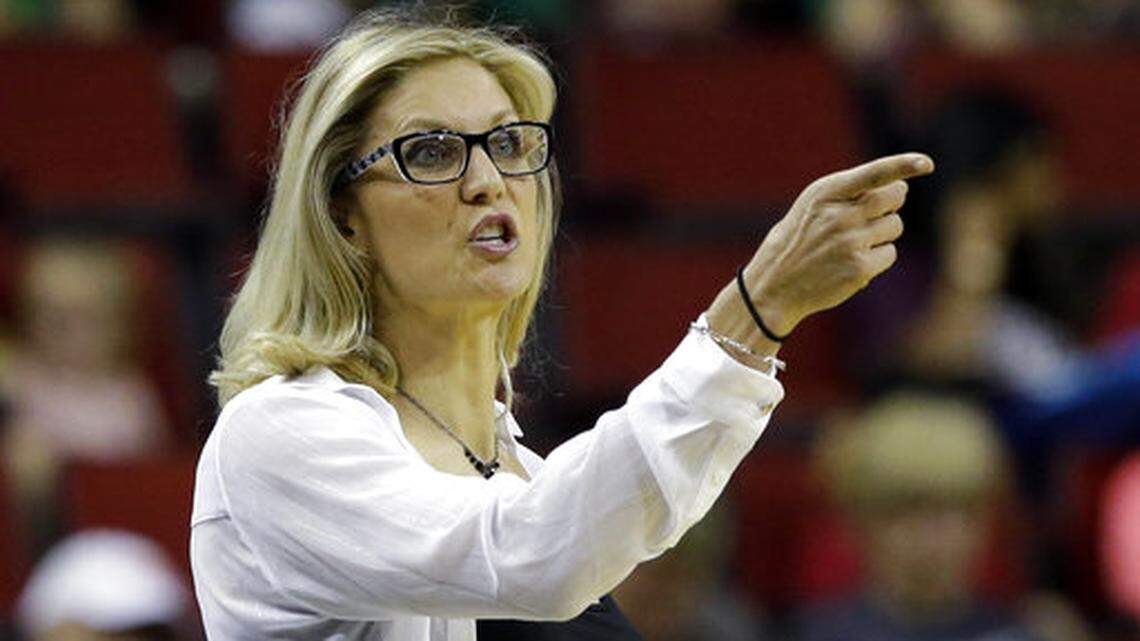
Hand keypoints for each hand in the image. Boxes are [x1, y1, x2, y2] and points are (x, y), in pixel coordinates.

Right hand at [707, 153, 933, 355]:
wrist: (773, 286)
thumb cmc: (797, 242)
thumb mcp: (812, 207)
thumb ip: (849, 192)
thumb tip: (901, 187)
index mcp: (826, 193)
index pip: (874, 173)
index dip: (903, 165)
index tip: (926, 163)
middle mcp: (840, 214)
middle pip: (893, 197)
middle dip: (891, 203)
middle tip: (871, 215)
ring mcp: (850, 242)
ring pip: (894, 226)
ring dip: (882, 233)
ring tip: (852, 244)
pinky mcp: (859, 268)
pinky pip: (889, 253)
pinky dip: (877, 258)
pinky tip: (852, 264)